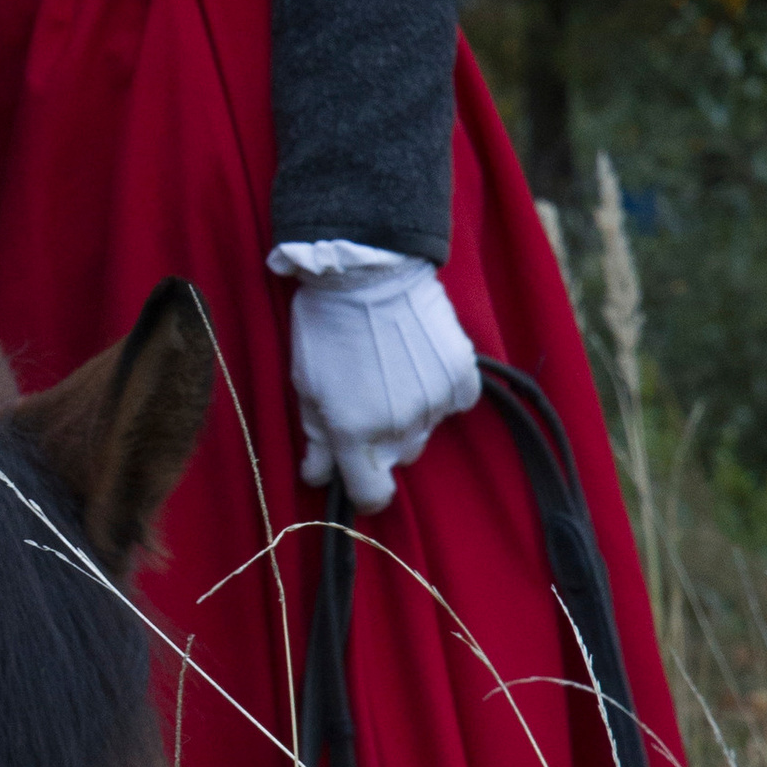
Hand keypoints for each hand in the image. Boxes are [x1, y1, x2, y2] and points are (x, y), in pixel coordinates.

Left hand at [288, 258, 479, 511]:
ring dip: (410, 412)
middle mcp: (398, 427)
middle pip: (398, 456)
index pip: (371, 494)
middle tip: (367, 398)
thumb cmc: (325, 326)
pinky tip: (421, 363)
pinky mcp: (460, 375)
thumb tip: (317, 476)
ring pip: (425, 429)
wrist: (367, 272)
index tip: (357, 474)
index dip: (363, 489)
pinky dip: (441, 390)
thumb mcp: (305, 383)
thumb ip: (316, 436)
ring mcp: (433, 403)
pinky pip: (456, 402)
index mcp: (354, 433)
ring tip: (391, 369)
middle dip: (382, 440)